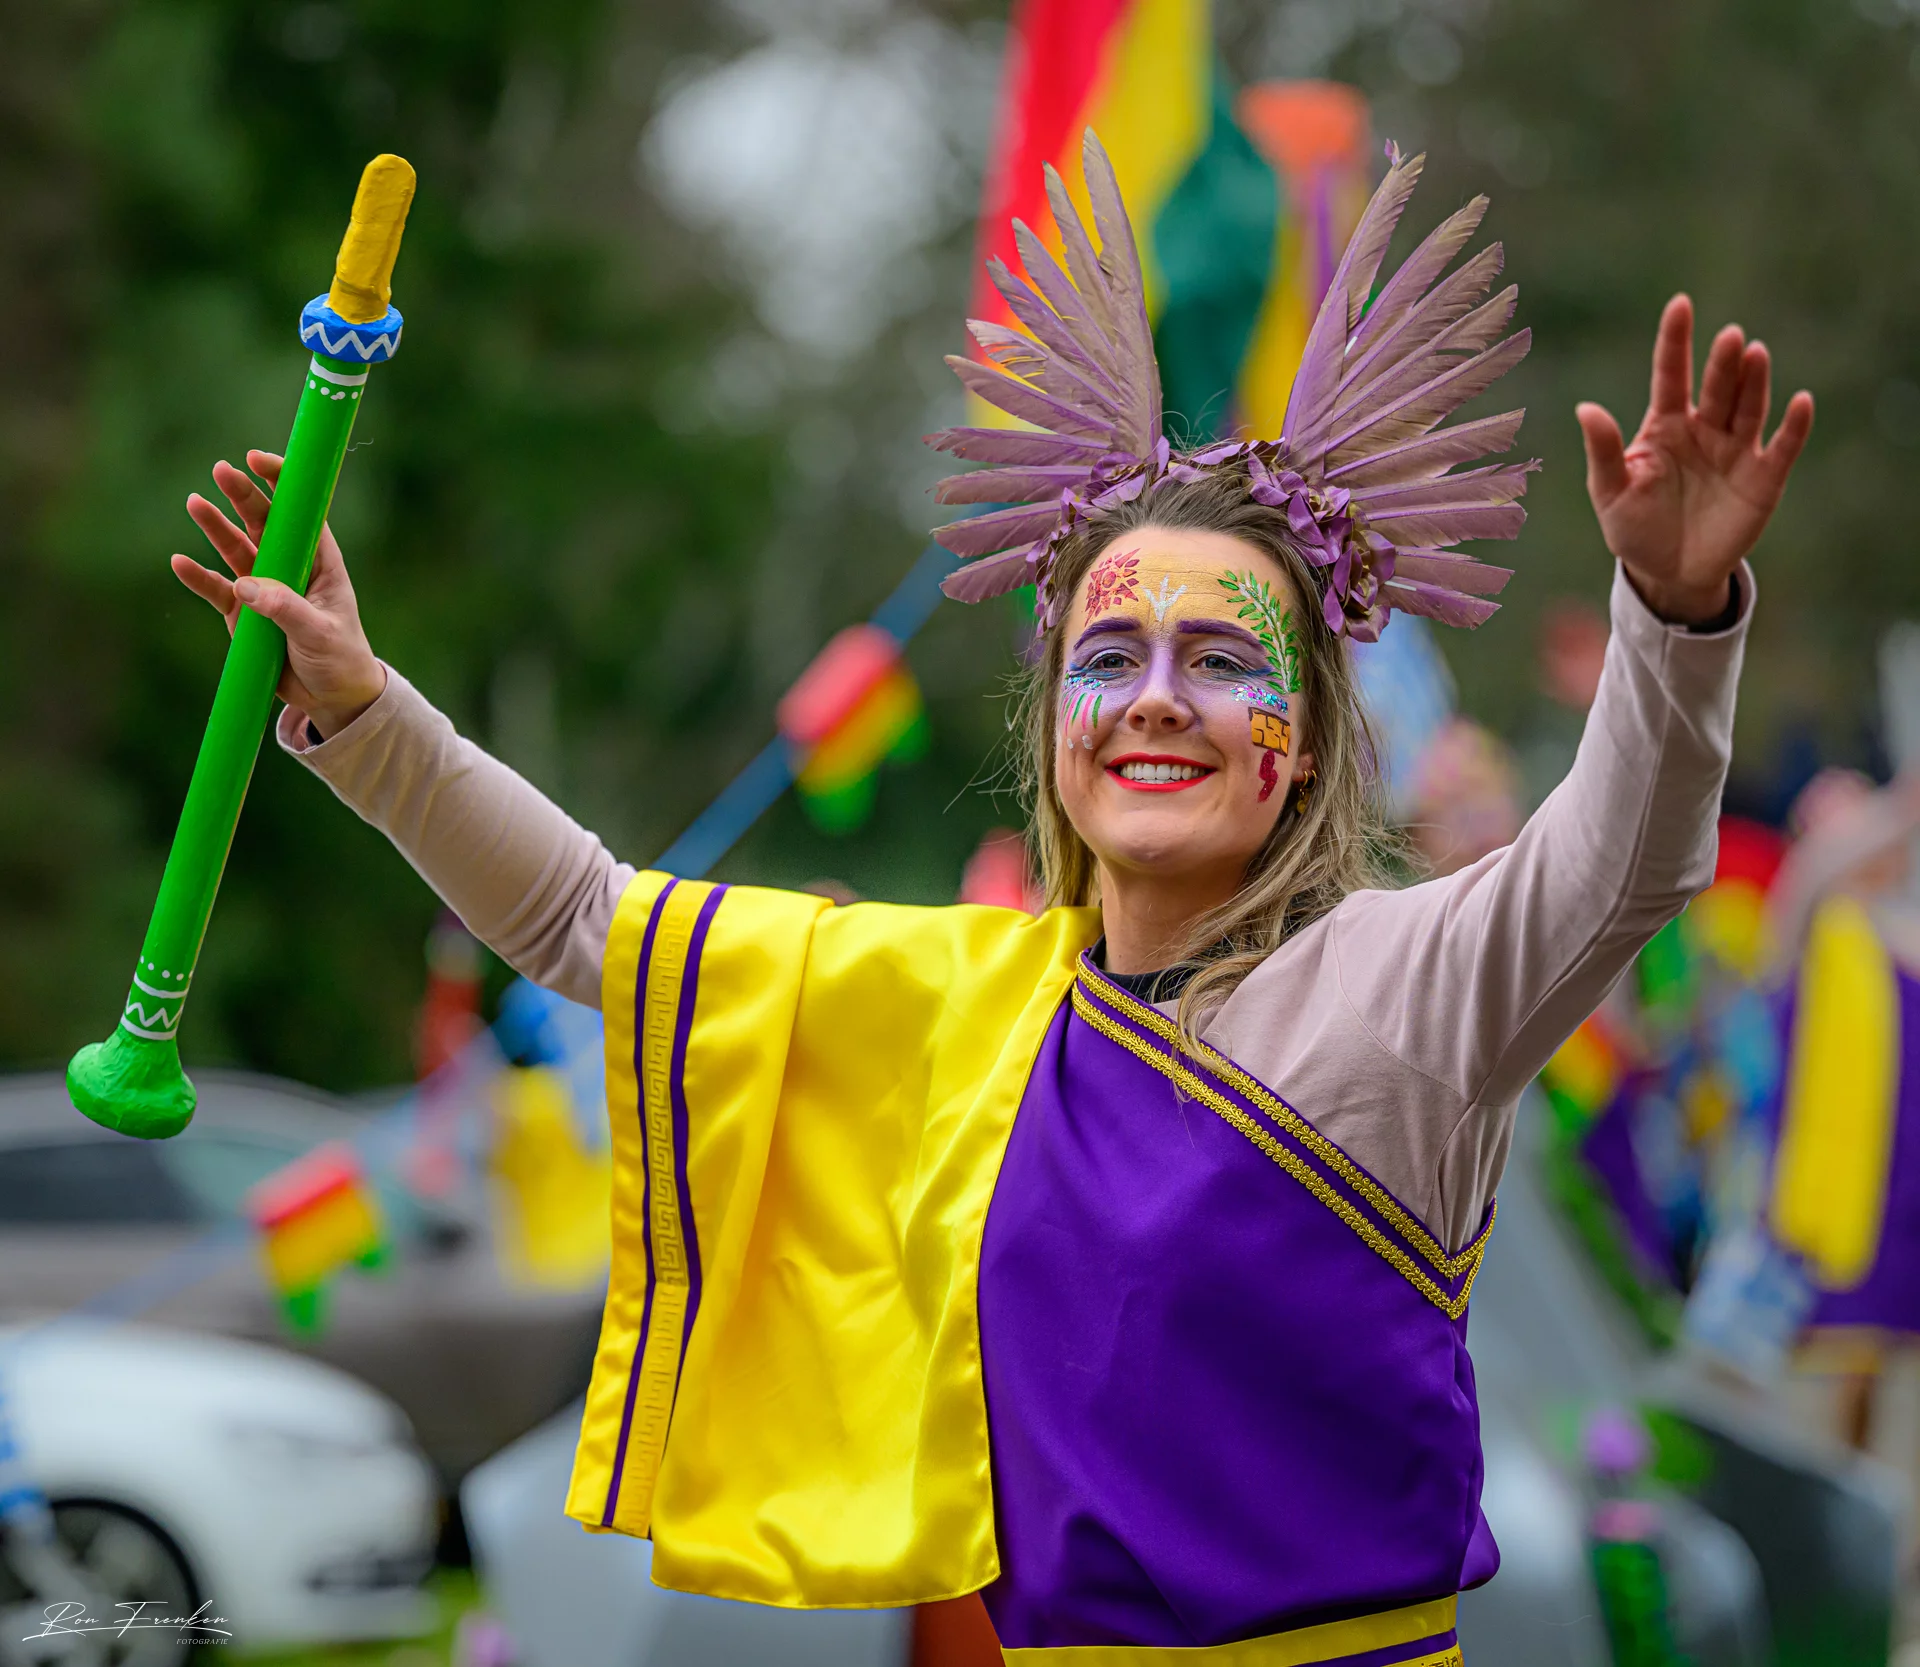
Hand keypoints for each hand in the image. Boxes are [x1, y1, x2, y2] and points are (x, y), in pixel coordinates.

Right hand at [170, 450, 385, 737]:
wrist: (332, 698)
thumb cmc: (339, 658)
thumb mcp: (318, 634)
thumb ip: (285, 610)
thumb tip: (245, 587)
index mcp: (320, 563)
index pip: (301, 515)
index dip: (282, 484)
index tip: (258, 459)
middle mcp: (290, 569)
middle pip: (263, 524)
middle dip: (243, 495)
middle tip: (221, 469)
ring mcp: (264, 589)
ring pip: (236, 549)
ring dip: (216, 527)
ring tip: (194, 502)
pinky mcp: (244, 615)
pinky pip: (217, 590)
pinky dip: (198, 577)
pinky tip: (180, 562)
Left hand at [1576, 294, 1813, 624]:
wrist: (1667, 573)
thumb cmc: (1634, 527)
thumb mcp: (1611, 492)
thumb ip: (1604, 451)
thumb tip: (1585, 408)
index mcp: (1664, 427)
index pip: (1670, 375)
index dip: (1675, 341)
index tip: (1680, 305)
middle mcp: (1704, 429)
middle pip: (1715, 388)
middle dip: (1722, 363)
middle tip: (1729, 337)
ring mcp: (1736, 450)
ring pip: (1748, 408)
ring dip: (1754, 382)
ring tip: (1754, 354)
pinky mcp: (1763, 478)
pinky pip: (1782, 446)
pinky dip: (1793, 426)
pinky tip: (1800, 402)